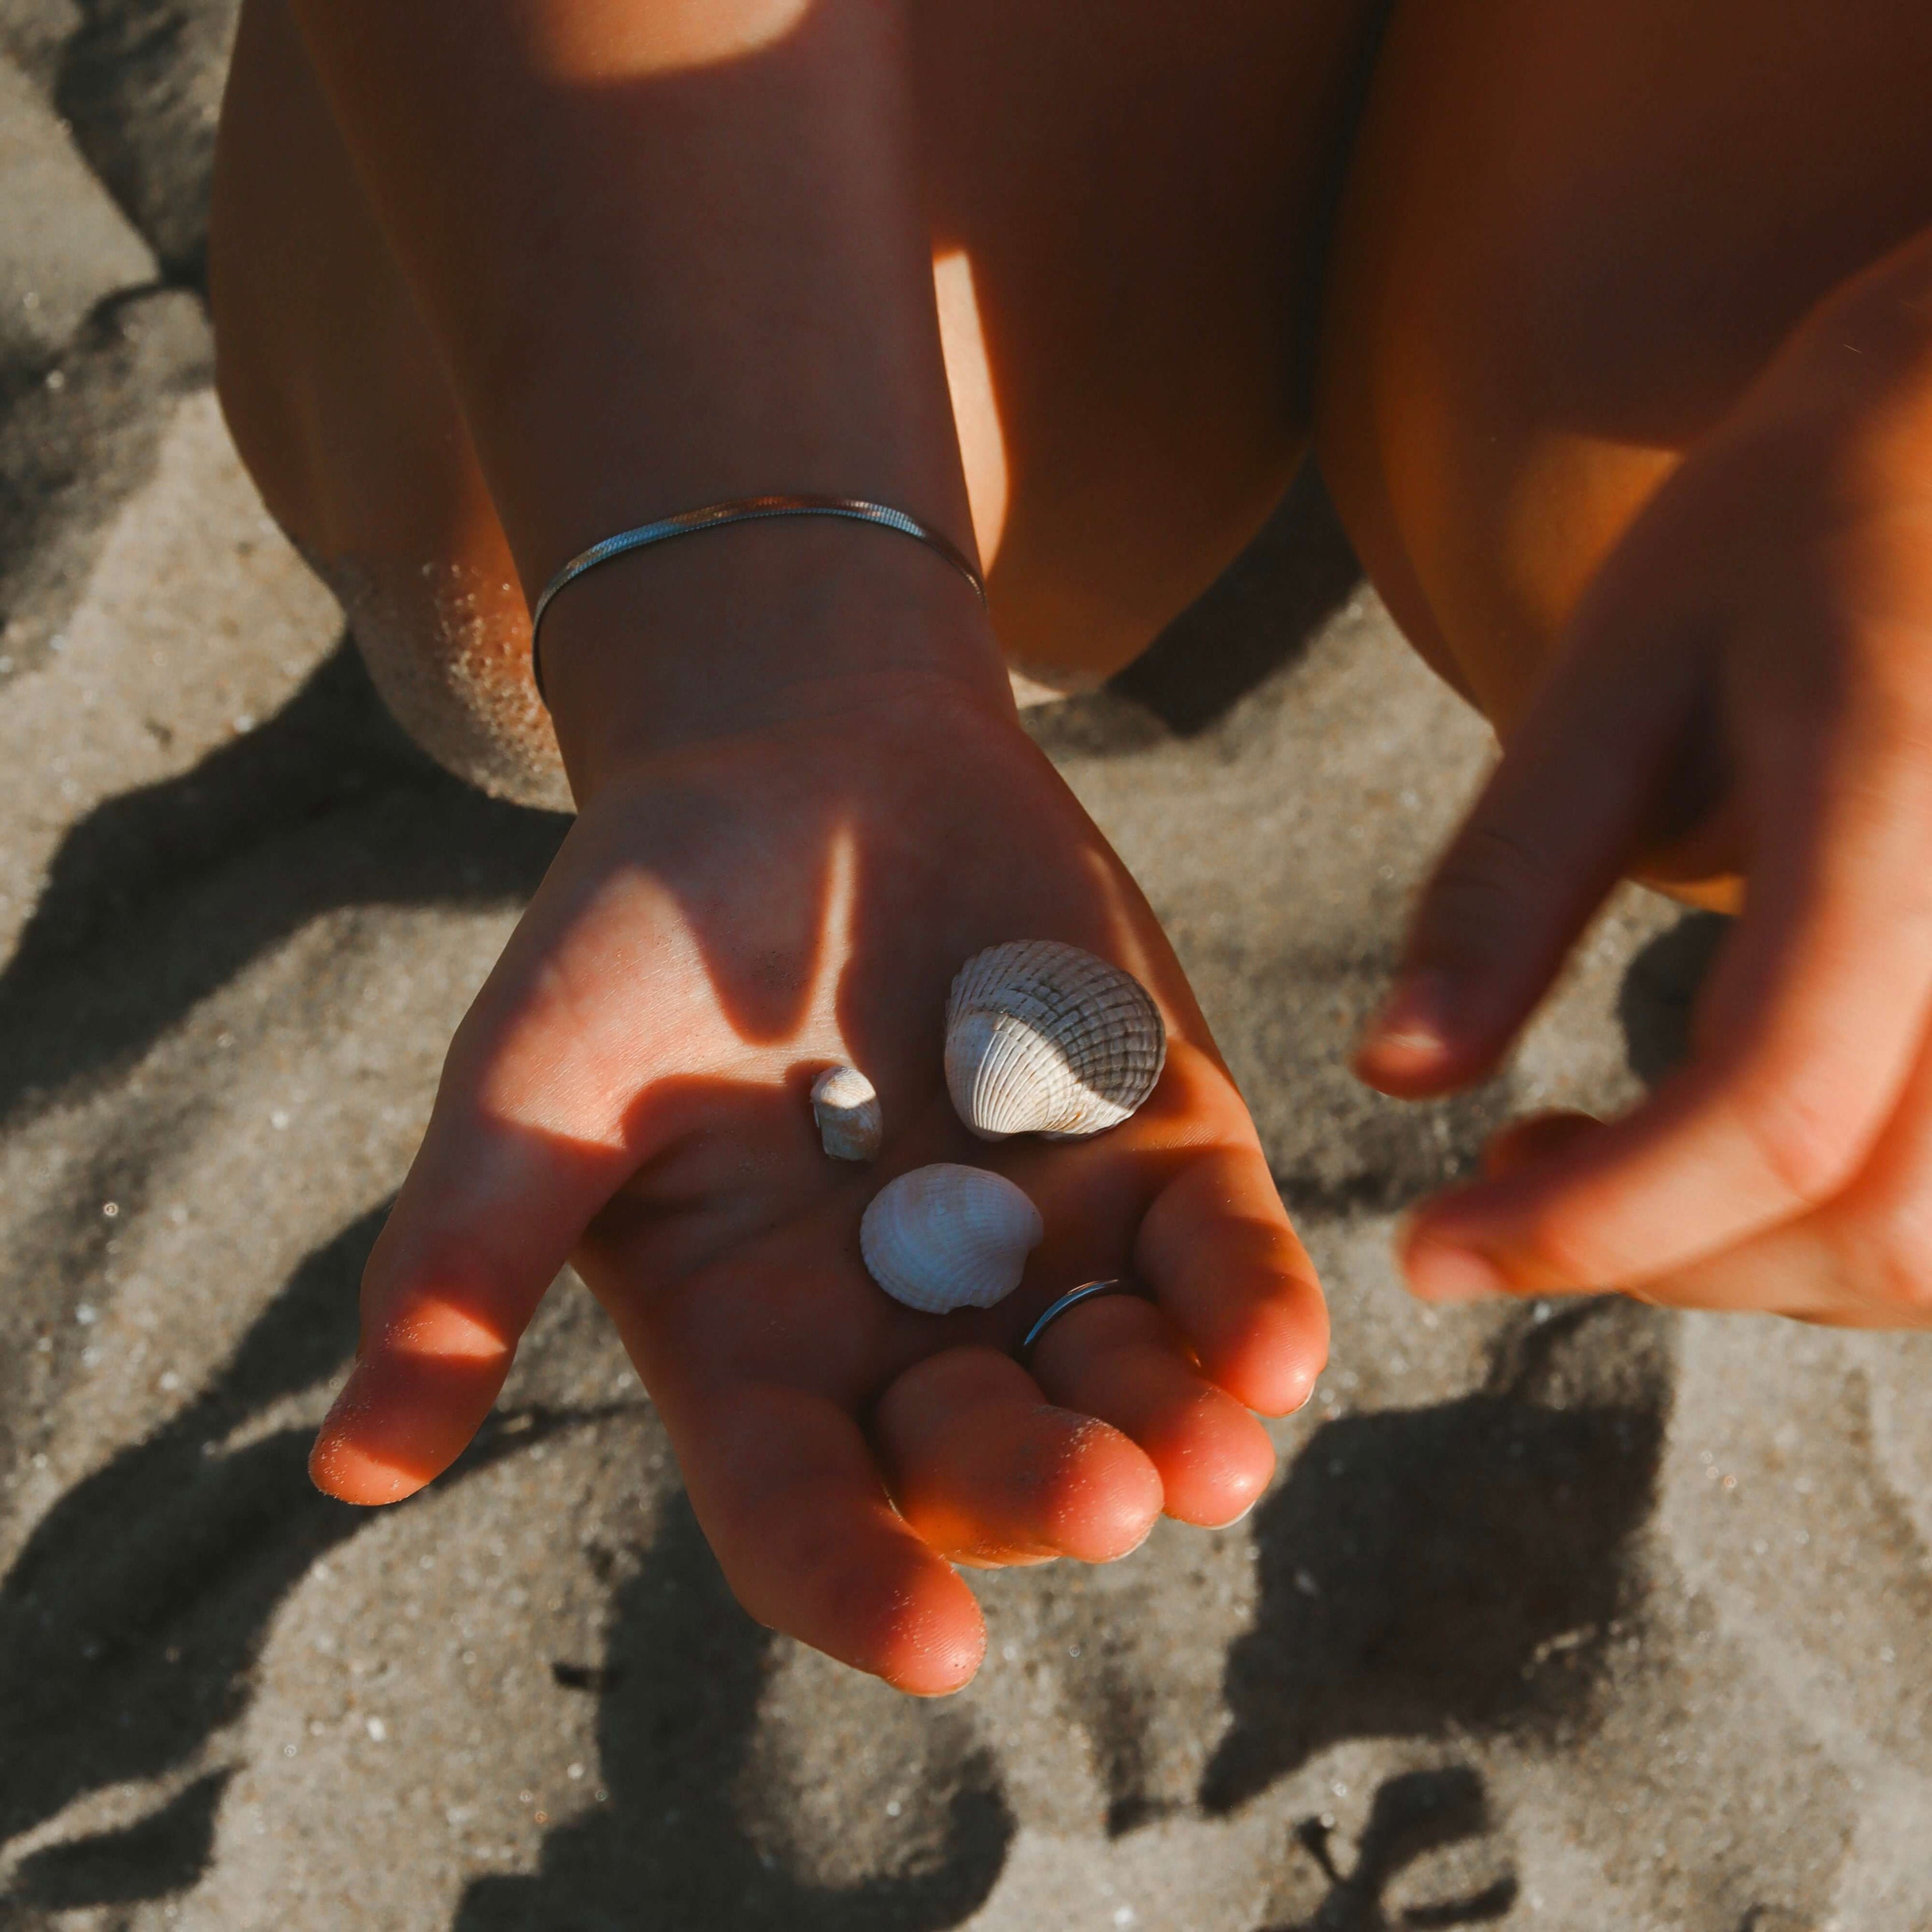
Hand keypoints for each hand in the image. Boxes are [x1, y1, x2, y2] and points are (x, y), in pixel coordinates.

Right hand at [308, 677, 1325, 1690]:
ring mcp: (1044, 1243)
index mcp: (760, 1346)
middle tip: (1107, 1494)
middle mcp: (911, 1325)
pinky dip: (1249, 1301)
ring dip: (1174, 1428)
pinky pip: (1219, 1254)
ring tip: (1216, 1454)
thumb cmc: (642, 923)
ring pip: (1123, 1382)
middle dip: (1041, 1487)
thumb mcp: (540, 1085)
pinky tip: (1280, 1344)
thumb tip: (351, 1472)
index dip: (859, 1587)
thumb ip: (466, 1260)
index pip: (808, 1512)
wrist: (801, 754)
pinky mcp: (1155, 1145)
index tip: (934, 1649)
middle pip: (985, 1462)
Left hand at [1356, 234, 1931, 1325]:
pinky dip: (1846, 1218)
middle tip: (1514, 1186)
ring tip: (1611, 1165)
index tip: (1431, 1252)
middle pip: (1883, 1226)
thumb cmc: (1801, 521)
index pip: (1773, 1108)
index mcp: (1916, 806)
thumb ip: (1511, 882)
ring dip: (1761, 1265)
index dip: (1587, 1222)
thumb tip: (1394, 1075)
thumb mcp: (1620, 672)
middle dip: (1667, 1259)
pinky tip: (1736, 1142)